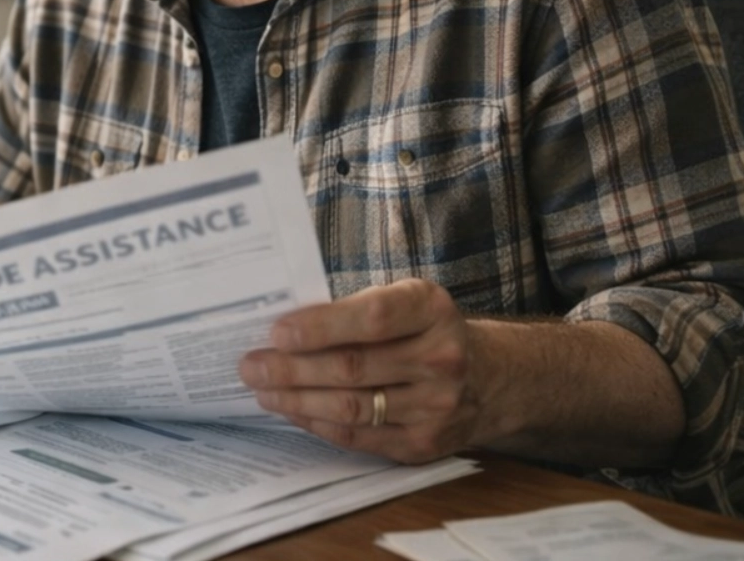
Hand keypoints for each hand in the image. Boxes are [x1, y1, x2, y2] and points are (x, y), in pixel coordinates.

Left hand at [237, 279, 496, 463]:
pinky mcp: (425, 444)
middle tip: (251, 366)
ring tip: (263, 390)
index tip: (277, 332)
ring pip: (352, 408)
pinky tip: (293, 411)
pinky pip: (360, 438)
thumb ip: (355, 309)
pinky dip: (319, 424)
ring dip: (297, 401)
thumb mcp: (406, 300)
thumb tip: (283, 329)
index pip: (371, 319)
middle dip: (292, 368)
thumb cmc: (426, 329)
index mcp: (432, 309)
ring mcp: (437, 407)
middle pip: (353, 368)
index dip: (320, 327)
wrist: (492, 377)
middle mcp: (441, 358)